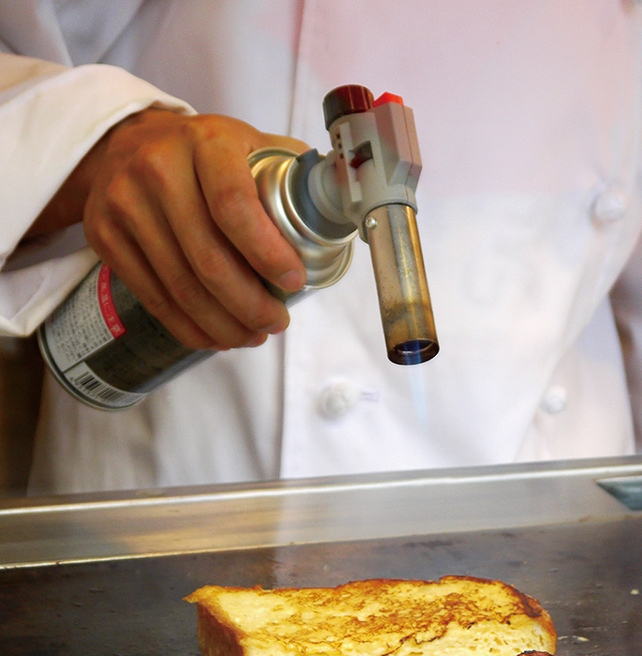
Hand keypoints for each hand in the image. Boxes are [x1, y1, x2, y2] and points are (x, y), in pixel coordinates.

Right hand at [28, 109, 308, 350]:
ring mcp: (124, 204)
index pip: (235, 206)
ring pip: (181, 286)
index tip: (295, 283)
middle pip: (208, 259)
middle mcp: (157, 168)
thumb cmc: (207, 154)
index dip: (269, 254)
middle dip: (251, 305)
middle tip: (277, 323)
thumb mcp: (251, 144)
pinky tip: (217, 337)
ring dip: (224, 324)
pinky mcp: (106, 237)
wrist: (129, 143)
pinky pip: (154, 297)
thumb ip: (295, 172)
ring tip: (253, 336)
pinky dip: (190, 327)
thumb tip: (344, 203)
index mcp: (206, 142)